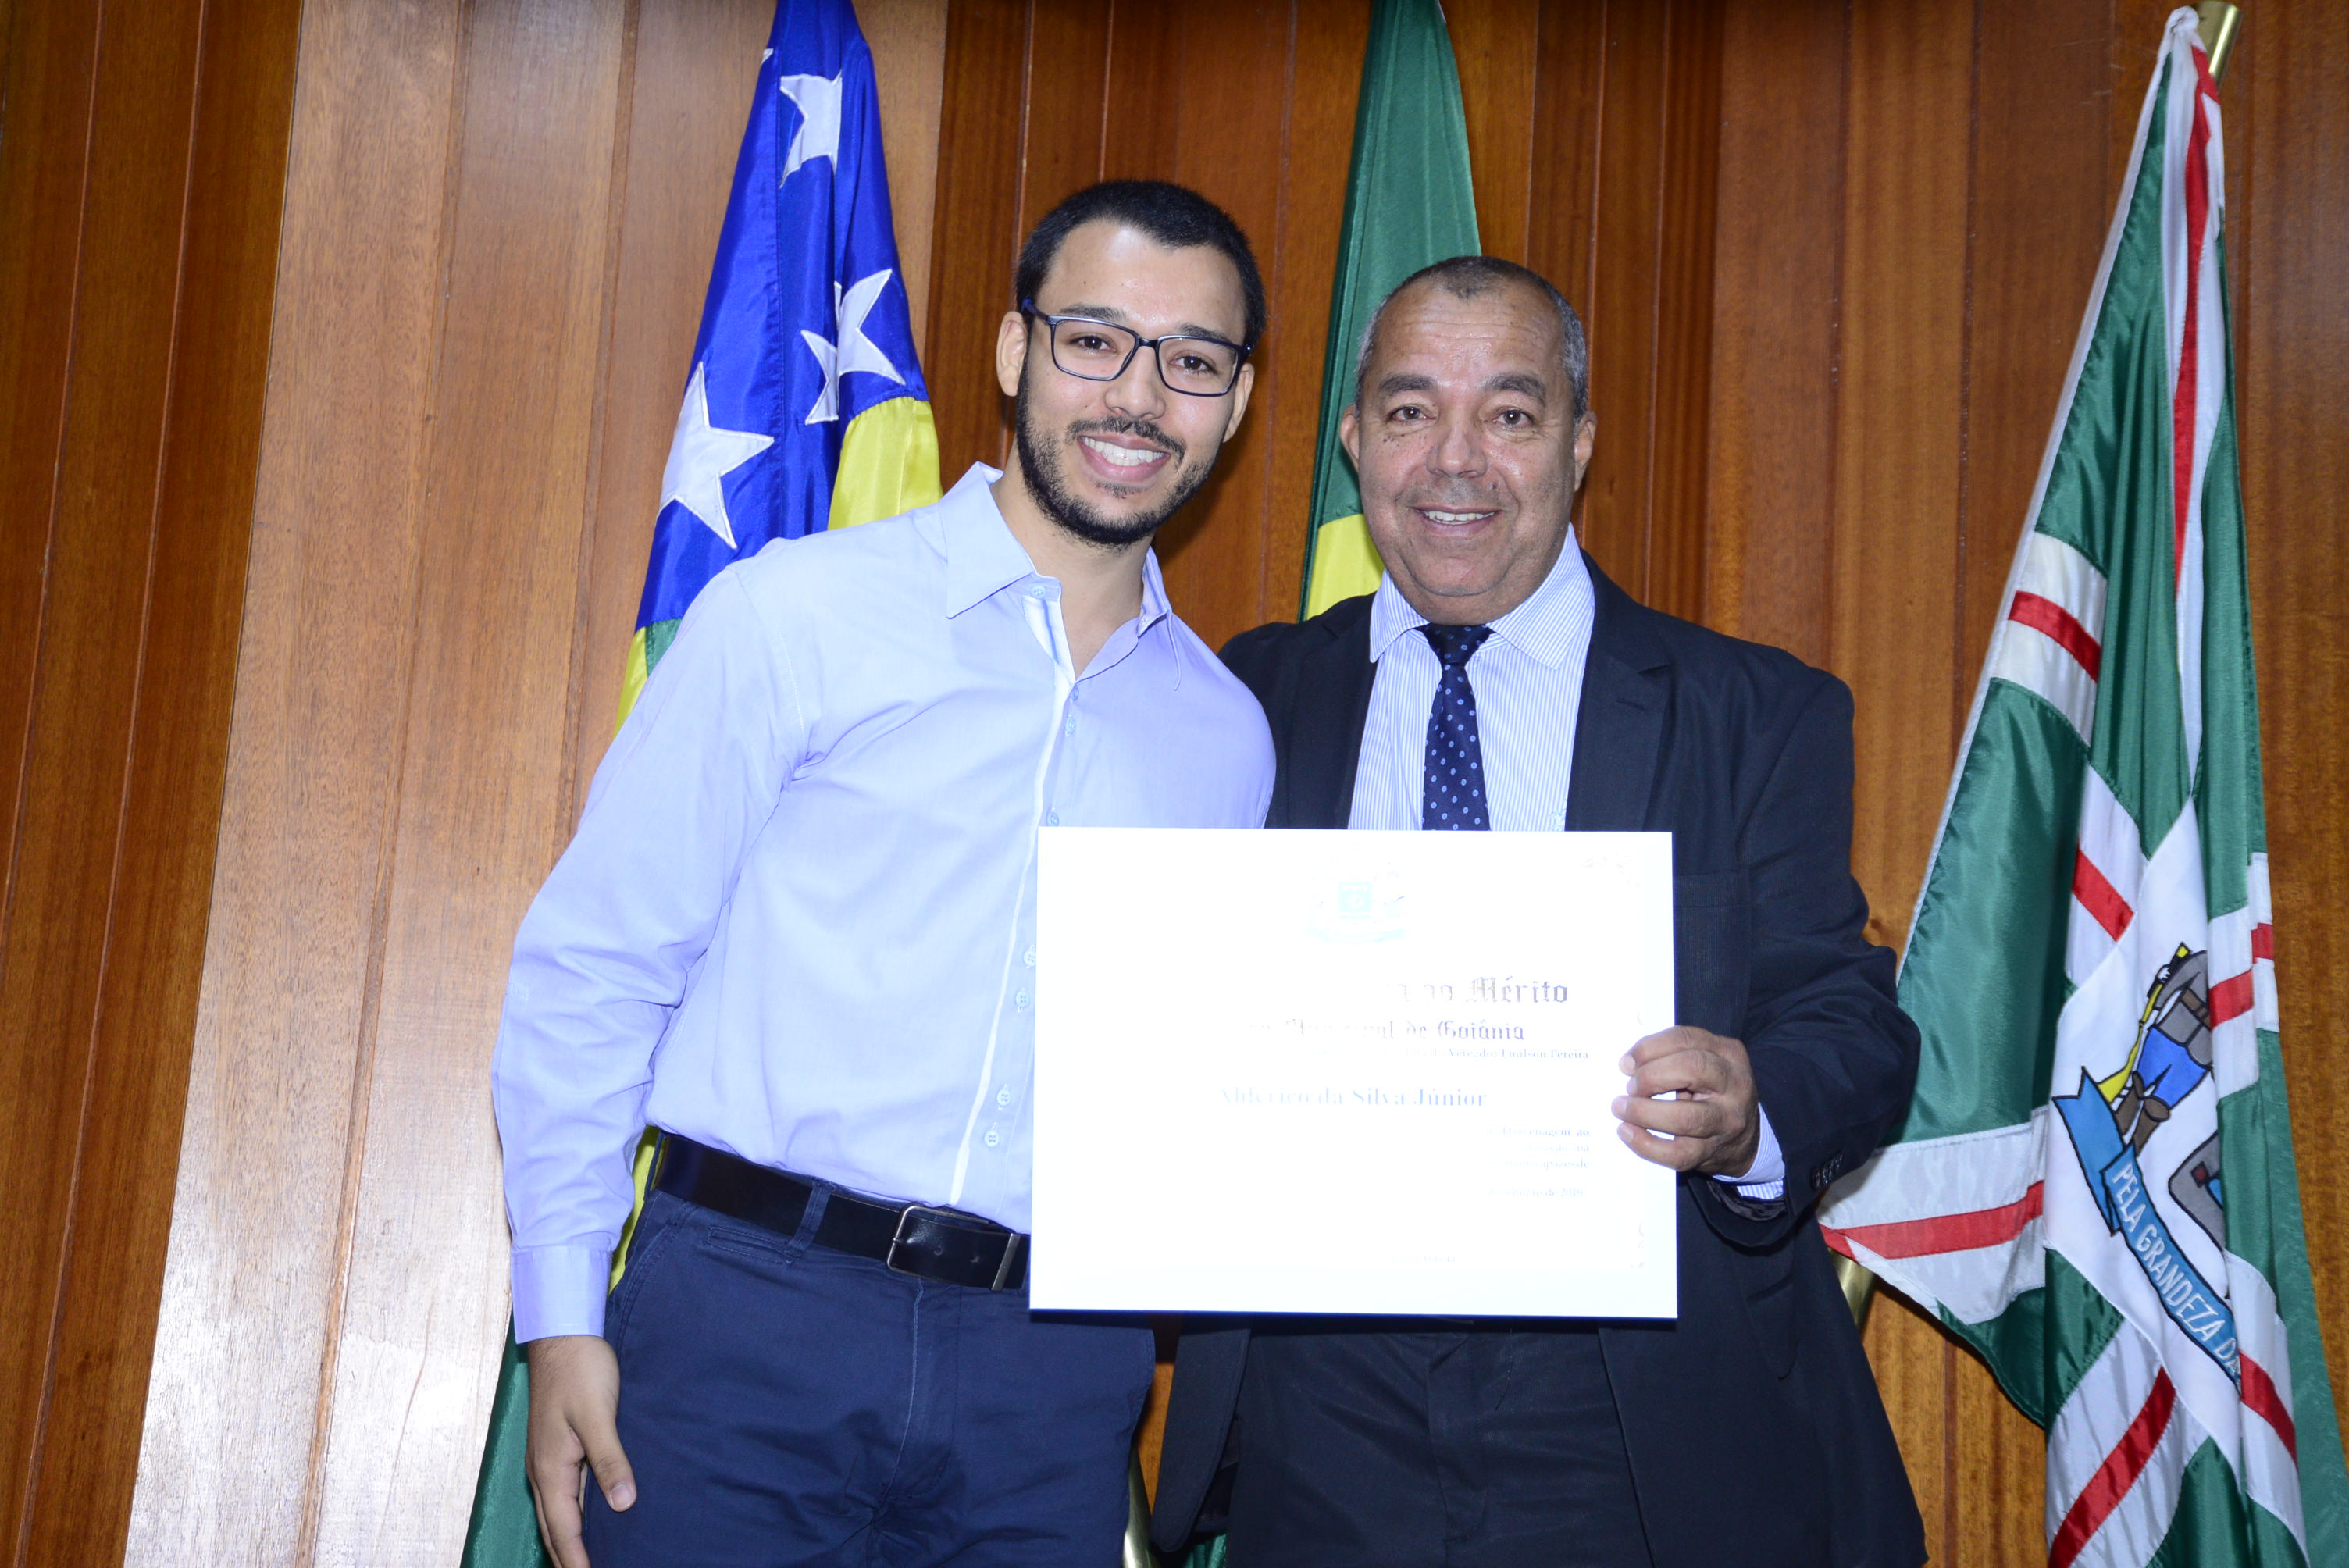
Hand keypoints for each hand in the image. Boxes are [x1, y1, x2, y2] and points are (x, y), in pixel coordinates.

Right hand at [525, 1334, 633, 1567]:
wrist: (563, 1336)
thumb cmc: (581, 1371)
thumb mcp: (598, 1415)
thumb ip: (610, 1460)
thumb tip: (623, 1503)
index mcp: (551, 1470)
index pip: (564, 1531)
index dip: (578, 1561)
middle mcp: (545, 1472)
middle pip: (555, 1530)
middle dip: (569, 1559)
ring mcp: (549, 1461)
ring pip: (559, 1514)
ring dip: (571, 1541)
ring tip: (589, 1562)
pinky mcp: (558, 1450)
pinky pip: (565, 1495)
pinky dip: (574, 1517)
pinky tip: (592, 1521)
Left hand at [1611, 1026, 1760, 1177]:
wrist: (1744, 1139)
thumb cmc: (1711, 1091)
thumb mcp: (1704, 1062)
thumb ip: (1671, 1053)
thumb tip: (1629, 1062)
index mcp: (1729, 1053)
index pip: (1687, 1039)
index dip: (1650, 1048)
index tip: (1626, 1062)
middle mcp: (1734, 1085)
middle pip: (1692, 1069)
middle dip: (1651, 1076)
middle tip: (1630, 1086)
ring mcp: (1726, 1121)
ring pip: (1685, 1117)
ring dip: (1643, 1112)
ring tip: (1621, 1108)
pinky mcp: (1713, 1152)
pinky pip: (1677, 1153)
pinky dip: (1646, 1144)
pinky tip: (1627, 1132)